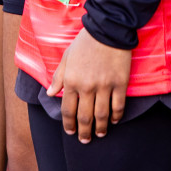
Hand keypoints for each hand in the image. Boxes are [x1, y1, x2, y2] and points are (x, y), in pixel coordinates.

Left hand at [49, 27, 131, 142]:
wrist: (107, 30)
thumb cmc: (85, 42)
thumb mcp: (67, 57)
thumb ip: (58, 77)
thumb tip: (50, 93)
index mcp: (71, 81)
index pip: (67, 109)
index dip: (68, 123)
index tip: (69, 131)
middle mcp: (86, 87)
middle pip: (84, 117)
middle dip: (83, 132)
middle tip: (84, 140)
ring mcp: (104, 86)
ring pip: (102, 115)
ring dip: (100, 128)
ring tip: (99, 135)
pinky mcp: (120, 84)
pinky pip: (118, 105)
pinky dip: (116, 116)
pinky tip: (114, 121)